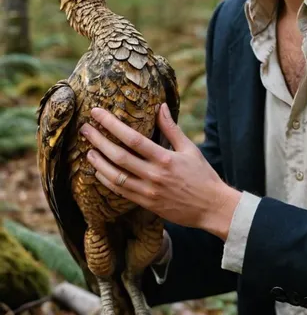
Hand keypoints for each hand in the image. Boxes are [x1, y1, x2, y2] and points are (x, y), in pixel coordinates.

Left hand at [80, 104, 240, 239]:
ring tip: (88, 151)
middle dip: (98, 140)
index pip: (132, 138)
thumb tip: (160, 106)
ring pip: (115, 176)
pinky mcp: (146, 204)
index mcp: (165, 158)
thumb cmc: (203, 175)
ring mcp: (148, 191)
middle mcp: (154, 175)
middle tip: (85, 129)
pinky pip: (121, 192)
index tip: (97, 113)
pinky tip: (99, 172)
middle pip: (118, 156)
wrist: (212, 207)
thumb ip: (171, 128)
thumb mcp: (190, 149)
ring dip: (99, 162)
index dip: (112, 124)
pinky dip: (107, 181)